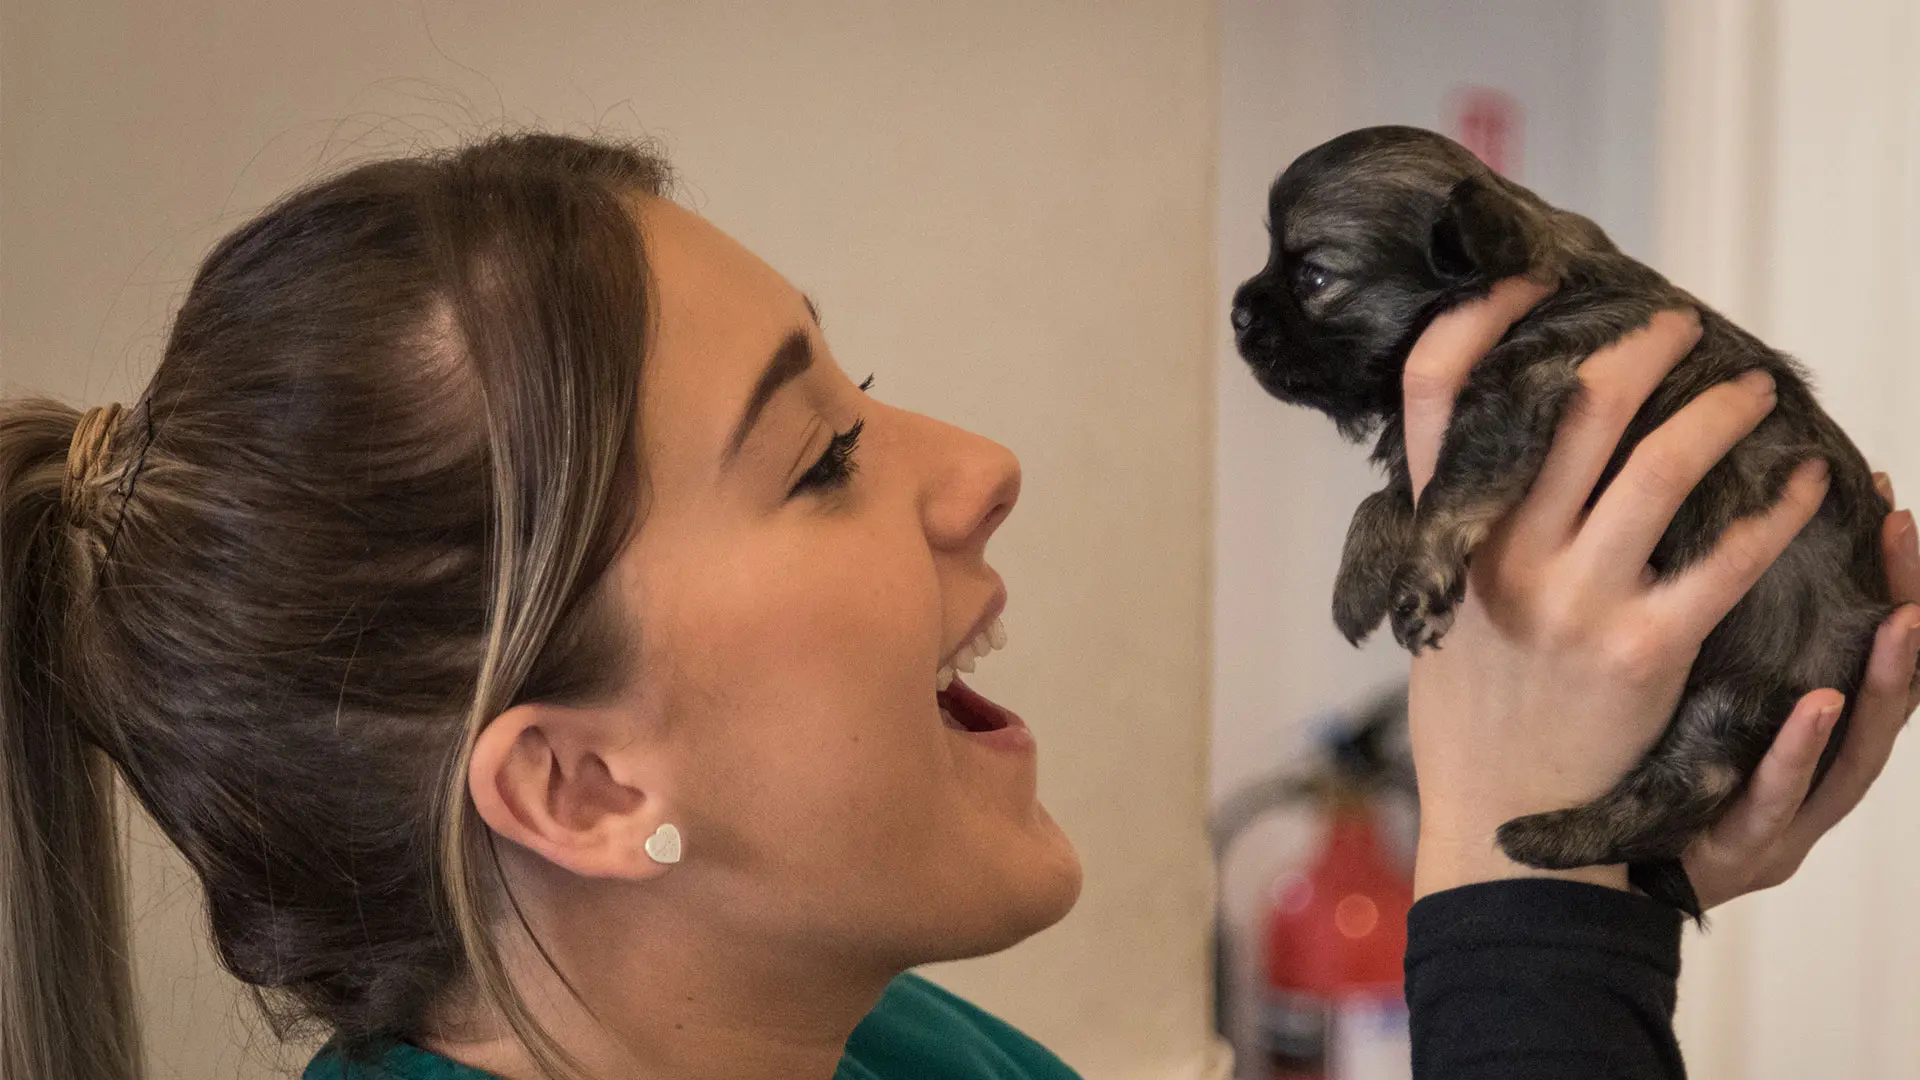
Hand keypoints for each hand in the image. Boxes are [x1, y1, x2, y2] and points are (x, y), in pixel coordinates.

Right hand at [1402, 279, 1831, 898]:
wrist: (1500, 827)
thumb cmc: (1470, 718)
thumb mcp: (1433, 612)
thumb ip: (1460, 534)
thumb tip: (1482, 452)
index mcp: (1443, 538)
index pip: (1434, 393)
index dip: (1479, 320)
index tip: (1529, 285)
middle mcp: (1501, 555)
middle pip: (1573, 406)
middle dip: (1640, 350)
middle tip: (1682, 329)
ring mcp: (1571, 599)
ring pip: (1658, 465)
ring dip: (1720, 414)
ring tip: (1754, 394)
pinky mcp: (1643, 648)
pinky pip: (1726, 558)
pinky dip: (1775, 510)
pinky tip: (1804, 483)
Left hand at [1682, 474, 1919, 909]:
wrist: (1593, 883)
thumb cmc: (1643, 776)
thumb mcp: (1681, 694)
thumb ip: (1703, 632)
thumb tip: (1685, 520)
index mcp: (1802, 728)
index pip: (1858, 642)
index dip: (1881, 576)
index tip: (1880, 496)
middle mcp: (1812, 770)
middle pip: (1882, 690)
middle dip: (1905, 611)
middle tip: (1903, 531)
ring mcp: (1786, 816)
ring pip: (1855, 749)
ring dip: (1882, 681)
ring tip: (1902, 619)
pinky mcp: (1740, 851)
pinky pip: (1775, 799)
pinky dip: (1798, 754)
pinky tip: (1817, 706)